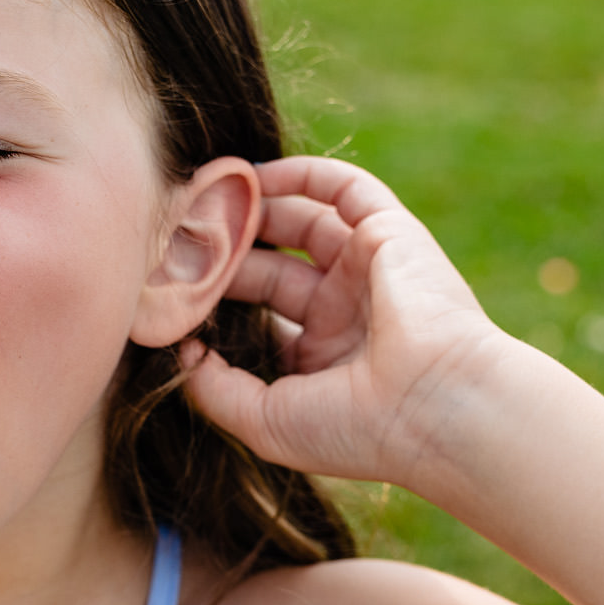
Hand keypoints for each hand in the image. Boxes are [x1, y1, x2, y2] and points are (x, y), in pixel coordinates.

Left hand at [180, 156, 509, 487]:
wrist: (440, 408)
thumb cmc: (359, 429)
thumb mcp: (265, 422)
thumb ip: (214, 388)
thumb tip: (181, 348)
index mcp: (322, 358)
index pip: (258, 315)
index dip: (213, 297)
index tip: (163, 283)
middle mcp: (345, 311)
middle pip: (270, 266)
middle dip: (223, 250)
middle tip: (172, 234)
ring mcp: (369, 270)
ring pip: (300, 223)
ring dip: (252, 209)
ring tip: (202, 200)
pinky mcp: (391, 233)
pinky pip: (344, 188)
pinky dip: (300, 175)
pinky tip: (250, 174)